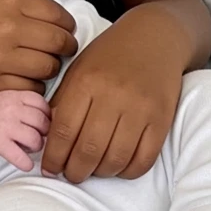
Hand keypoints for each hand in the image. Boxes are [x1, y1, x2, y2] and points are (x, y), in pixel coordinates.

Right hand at [0, 0, 76, 95]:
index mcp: (11, 0)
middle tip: (63, 51)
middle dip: (66, 48)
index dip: (68, 25)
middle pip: (58, 43)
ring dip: (51, 69)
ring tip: (44, 65)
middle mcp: (9, 28)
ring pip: (47, 69)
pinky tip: (27, 80)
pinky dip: (33, 87)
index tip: (66, 30)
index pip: (58, 15)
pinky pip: (26, 90)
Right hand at [0, 91, 51, 171]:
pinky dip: (26, 163)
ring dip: (36, 148)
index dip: (47, 117)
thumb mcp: (9, 98)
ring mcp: (5, 126)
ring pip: (35, 139)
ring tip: (29, 148)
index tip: (44, 124)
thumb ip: (28, 104)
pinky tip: (25, 163)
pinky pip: (20, 157)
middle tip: (37, 137)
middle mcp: (12, 109)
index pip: (43, 105)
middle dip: (43, 133)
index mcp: (16, 96)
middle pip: (42, 123)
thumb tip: (54, 116)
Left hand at [42, 6, 183, 182]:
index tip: (49, 167)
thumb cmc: (110, 55)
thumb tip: (48, 140)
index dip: (53, 157)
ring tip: (93, 169)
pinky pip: (143, 160)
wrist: (154, 36)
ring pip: (115, 159)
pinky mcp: (162, 118)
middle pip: (88, 150)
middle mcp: (113, 95)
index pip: (64, 131)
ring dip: (100, 173)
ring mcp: (140, 108)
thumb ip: (63, 102)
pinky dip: (128, 171)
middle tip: (71, 174)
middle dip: (75, 171)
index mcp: (87, 81)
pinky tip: (118, 165)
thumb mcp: (79, 69)